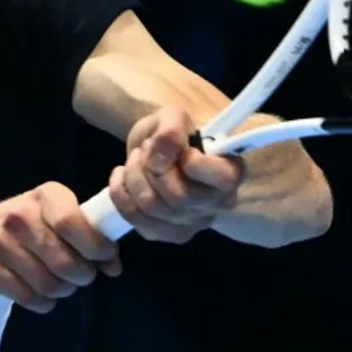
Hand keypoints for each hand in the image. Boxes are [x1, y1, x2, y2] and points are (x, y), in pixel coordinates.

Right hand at [0, 182, 120, 313]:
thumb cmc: (35, 227)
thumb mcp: (62, 220)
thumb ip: (91, 239)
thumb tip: (114, 266)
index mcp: (46, 195)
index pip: (71, 223)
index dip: (95, 246)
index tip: (106, 256)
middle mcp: (18, 214)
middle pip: (64, 262)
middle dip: (83, 275)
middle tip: (82, 275)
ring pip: (47, 284)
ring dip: (63, 290)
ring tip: (61, 283)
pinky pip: (27, 298)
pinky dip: (43, 302)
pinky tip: (41, 292)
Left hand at [107, 107, 244, 243]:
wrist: (155, 150)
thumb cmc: (174, 132)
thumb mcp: (172, 117)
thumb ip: (170, 131)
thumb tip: (158, 161)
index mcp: (231, 172)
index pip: (223, 179)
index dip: (194, 162)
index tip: (181, 148)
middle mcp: (217, 204)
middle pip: (180, 196)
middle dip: (153, 168)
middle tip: (146, 149)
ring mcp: (192, 224)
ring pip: (154, 207)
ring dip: (134, 176)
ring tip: (135, 160)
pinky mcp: (165, 234)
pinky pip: (135, 219)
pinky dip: (120, 193)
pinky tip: (122, 177)